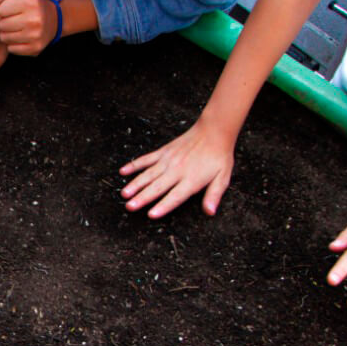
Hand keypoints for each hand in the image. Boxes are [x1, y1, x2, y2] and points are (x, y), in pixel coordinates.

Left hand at [0, 0, 56, 55]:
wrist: (54, 19)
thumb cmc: (31, 4)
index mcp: (30, 2)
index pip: (0, 10)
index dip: (3, 9)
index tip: (13, 9)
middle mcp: (34, 19)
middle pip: (2, 25)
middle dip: (5, 22)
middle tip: (16, 19)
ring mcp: (35, 35)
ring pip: (5, 38)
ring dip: (7, 33)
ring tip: (18, 27)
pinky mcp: (35, 48)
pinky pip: (11, 49)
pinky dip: (13, 44)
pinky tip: (22, 37)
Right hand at [119, 120, 234, 217]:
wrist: (213, 131)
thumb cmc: (218, 156)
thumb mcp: (223, 177)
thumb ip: (214, 195)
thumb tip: (210, 211)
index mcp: (191, 180)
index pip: (175, 196)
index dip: (163, 206)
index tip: (151, 214)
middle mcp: (177, 170)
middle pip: (157, 187)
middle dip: (142, 197)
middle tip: (130, 206)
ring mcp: (168, 160)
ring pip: (148, 174)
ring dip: (135, 184)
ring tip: (124, 194)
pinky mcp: (163, 152)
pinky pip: (146, 159)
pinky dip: (134, 165)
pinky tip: (123, 171)